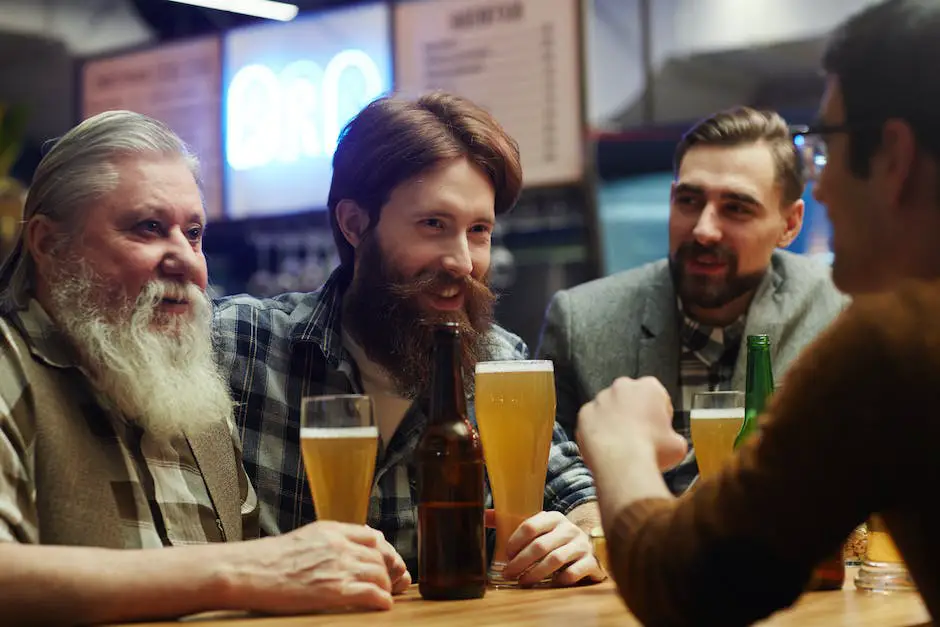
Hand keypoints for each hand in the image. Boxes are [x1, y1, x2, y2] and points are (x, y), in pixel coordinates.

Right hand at [228, 521, 410, 613]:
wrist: (247, 570)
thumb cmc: (268, 559)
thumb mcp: (304, 537)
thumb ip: (331, 538)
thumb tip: (355, 541)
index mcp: (331, 530)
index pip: (373, 537)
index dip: (386, 552)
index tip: (390, 562)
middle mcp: (339, 545)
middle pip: (380, 556)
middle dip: (391, 571)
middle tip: (396, 582)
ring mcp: (337, 567)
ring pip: (380, 574)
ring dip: (387, 587)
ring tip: (386, 595)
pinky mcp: (334, 590)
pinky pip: (371, 593)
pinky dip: (382, 600)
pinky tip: (382, 605)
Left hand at [500, 511, 605, 586]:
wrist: (587, 550)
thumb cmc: (554, 540)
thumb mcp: (537, 528)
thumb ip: (510, 521)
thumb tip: (483, 515)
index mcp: (553, 518)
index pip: (530, 525)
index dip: (515, 541)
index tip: (506, 555)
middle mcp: (569, 529)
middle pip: (540, 545)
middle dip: (521, 562)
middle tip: (508, 573)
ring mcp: (582, 545)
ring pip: (555, 559)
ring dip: (535, 573)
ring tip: (523, 581)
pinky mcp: (591, 562)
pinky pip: (574, 572)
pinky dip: (560, 580)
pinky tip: (550, 584)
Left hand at [577, 376, 687, 471]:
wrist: (622, 463)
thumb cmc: (652, 450)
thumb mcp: (678, 444)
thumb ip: (673, 436)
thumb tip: (671, 443)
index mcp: (649, 387)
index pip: (657, 397)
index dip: (659, 414)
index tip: (658, 428)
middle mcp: (623, 386)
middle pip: (631, 399)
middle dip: (634, 413)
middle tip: (639, 436)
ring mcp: (600, 398)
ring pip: (609, 409)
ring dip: (614, 421)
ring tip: (621, 445)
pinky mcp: (584, 413)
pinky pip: (592, 421)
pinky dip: (597, 431)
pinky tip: (606, 446)